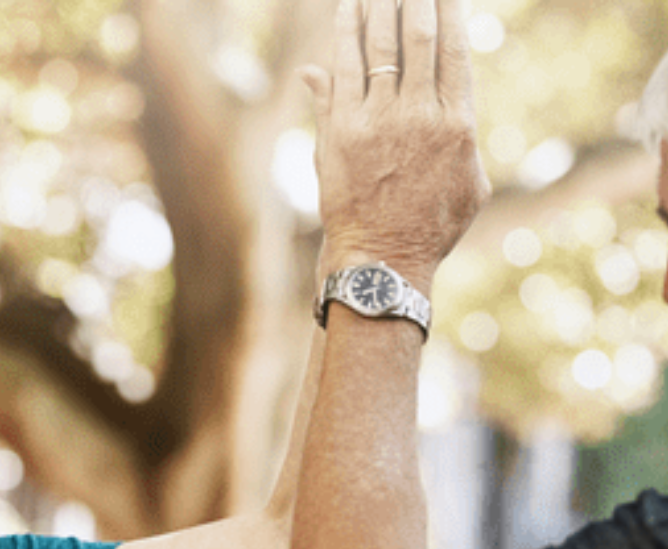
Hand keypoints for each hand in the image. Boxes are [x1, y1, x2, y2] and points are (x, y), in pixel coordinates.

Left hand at [302, 0, 490, 291]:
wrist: (384, 260)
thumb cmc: (430, 229)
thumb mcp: (468, 185)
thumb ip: (461, 137)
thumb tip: (457, 104)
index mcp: (458, 124)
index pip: (454, 50)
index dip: (448, 11)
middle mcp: (421, 115)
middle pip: (418, 37)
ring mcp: (380, 122)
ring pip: (381, 46)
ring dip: (379, 5)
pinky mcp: (343, 132)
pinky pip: (345, 70)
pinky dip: (346, 34)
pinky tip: (348, 8)